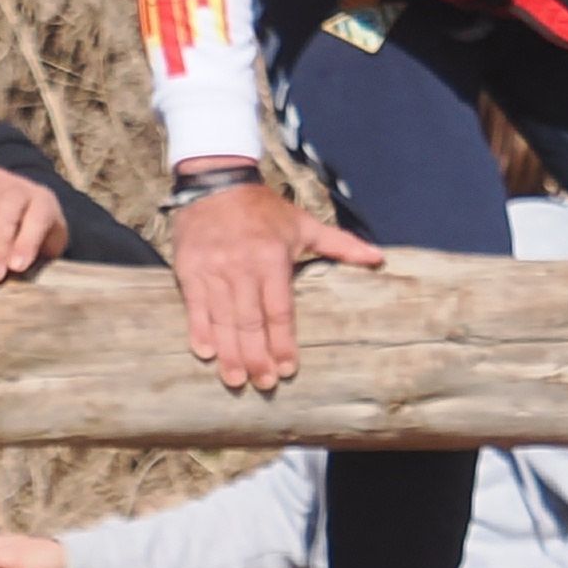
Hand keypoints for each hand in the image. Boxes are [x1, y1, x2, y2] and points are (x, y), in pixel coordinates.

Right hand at [166, 174, 379, 393]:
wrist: (216, 183)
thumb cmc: (263, 210)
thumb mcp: (304, 224)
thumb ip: (340, 245)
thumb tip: (378, 259)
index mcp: (273, 259)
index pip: (279, 310)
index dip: (283, 341)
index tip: (289, 368)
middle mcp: (242, 268)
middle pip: (251, 322)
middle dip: (257, 356)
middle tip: (264, 383)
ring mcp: (214, 271)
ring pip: (223, 319)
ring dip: (229, 353)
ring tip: (236, 380)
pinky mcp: (189, 270)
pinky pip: (196, 307)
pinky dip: (200, 331)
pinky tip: (206, 353)